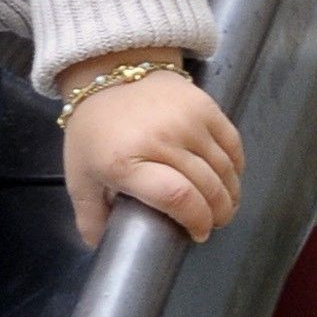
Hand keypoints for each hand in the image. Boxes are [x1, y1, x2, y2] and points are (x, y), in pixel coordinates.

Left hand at [59, 66, 242, 250]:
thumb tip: (101, 248)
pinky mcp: (204, 104)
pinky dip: (236, 166)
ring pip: (223, 169)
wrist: (108, 69)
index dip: (196, 220)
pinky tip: (230, 179)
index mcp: (125, 162)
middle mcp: (159, 140)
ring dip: (229, 194)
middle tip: (213, 224)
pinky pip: (232, 143)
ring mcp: (185, 120)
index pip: (176, 197)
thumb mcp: (80, 175)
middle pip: (206, 186)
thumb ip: (90, 216)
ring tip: (223, 207)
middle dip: (216, 214)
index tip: (198, 233)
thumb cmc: (94, 129)